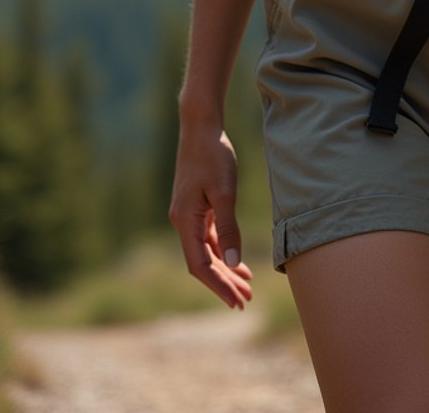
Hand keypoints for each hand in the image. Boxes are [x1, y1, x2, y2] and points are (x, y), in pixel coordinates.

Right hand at [168, 123, 253, 308]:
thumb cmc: (213, 156)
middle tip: (245, 301)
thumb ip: (228, 228)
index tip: (236, 301)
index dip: (218, 286)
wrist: (201, 128)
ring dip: (225, 269)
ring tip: (246, 286)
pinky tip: (237, 261)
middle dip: (223, 283)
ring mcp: (189, 215)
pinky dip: (223, 250)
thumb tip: (232, 263)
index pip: (199, 266)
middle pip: (203, 262)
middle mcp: (182, 222)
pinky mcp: (197, 207)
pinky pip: (210, 238)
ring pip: (207, 251)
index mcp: (184, 221)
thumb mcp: (224, 192)